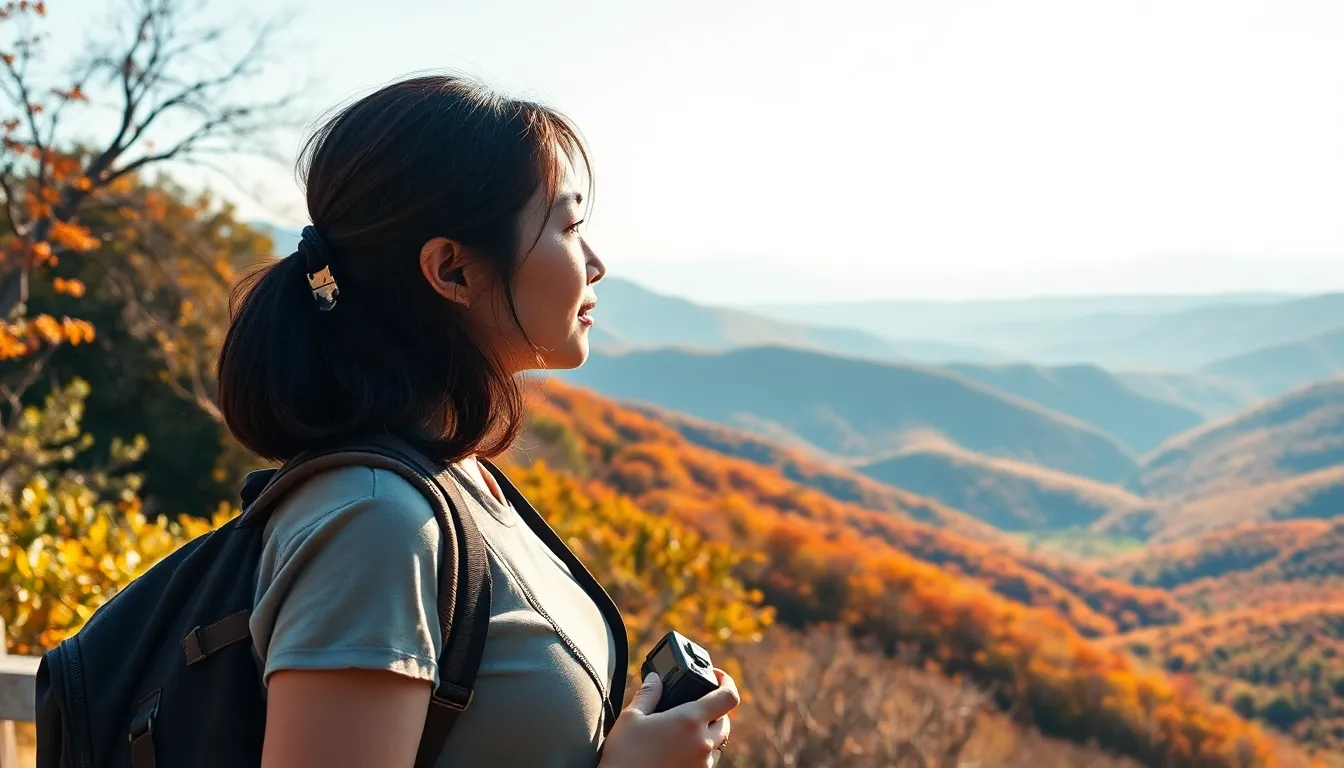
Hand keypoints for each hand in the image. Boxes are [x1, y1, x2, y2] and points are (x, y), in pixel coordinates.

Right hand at [599, 668, 739, 767]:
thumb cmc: (624, 755)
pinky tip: (679, 749)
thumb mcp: (631, 718)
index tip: (717, 677)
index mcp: (689, 720)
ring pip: (719, 743)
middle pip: (726, 721)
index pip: (728, 697)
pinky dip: (701, 751)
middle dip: (714, 710)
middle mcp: (703, 743)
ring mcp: (702, 764)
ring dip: (709, 733)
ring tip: (684, 730)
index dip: (727, 682)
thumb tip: (655, 679)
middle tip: (694, 704)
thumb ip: (648, 694)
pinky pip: (709, 761)